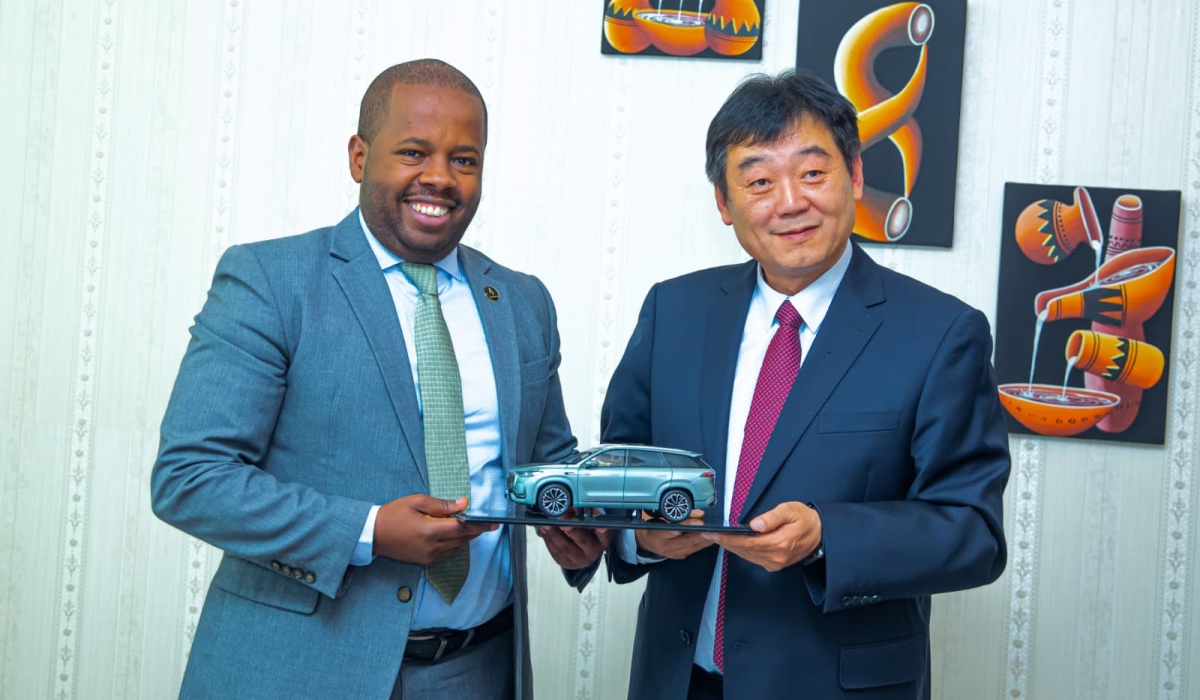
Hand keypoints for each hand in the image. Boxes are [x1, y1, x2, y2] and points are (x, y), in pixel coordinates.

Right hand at [372, 494, 496, 564]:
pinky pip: (446, 552)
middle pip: (462, 539)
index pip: (462, 528)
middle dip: (476, 531)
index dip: (479, 525)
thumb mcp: (417, 502)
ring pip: (455, 547)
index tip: (493, 523)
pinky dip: (453, 543)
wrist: (373, 534)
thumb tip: (464, 503)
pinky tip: (451, 534)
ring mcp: (428, 557)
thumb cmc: (393, 514)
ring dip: (463, 537)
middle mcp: (432, 547)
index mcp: (431, 531)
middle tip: (488, 524)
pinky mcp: (424, 561)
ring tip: (467, 525)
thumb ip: (442, 505)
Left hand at [538, 508, 612, 569]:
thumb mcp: (588, 521)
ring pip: (565, 548)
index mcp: (603, 539)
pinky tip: (544, 531)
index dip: (602, 531)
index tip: (600, 526)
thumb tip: (566, 508)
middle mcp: (593, 552)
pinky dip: (549, 540)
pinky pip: (556, 553)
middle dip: (571, 530)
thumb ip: (581, 514)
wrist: (583, 551)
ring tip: (546, 524)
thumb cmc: (586, 531)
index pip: (604, 534)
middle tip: (561, 520)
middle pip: (582, 541)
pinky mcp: (567, 563)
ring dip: (554, 534)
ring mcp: (580, 560)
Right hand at [634, 509, 712, 559]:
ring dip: (705, 539)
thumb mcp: (658, 517)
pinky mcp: (679, 556)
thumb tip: (696, 511)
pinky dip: (703, 543)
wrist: (647, 542)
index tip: (692, 524)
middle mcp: (665, 546)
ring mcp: (673, 554)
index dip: (681, 527)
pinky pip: (694, 549)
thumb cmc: (654, 525)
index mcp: (656, 535)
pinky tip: (711, 538)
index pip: (669, 530)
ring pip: (693, 546)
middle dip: (700, 533)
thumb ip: (674, 515)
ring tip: (716, 533)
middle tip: (712, 527)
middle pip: (685, 540)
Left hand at [703, 502, 820, 571]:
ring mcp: (775, 562)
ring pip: (747, 555)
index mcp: (780, 542)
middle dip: (725, 542)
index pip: (747, 542)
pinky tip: (732, 543)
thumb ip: (772, 517)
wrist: (821, 534)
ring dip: (731, 547)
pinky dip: (741, 551)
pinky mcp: (774, 564)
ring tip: (716, 538)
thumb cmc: (806, 520)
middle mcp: (776, 556)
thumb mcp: (791, 510)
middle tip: (708, 535)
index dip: (728, 539)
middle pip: (744, 550)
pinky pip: (753, 558)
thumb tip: (756, 524)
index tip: (714, 534)